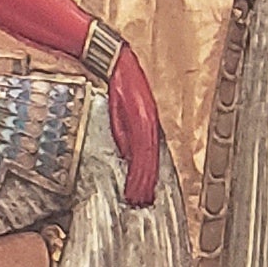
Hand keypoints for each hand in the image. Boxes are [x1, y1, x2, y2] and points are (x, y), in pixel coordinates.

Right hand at [105, 41, 163, 206]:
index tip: (143, 194)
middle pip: (152, 162)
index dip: (146, 177)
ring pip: (149, 159)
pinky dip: (139, 166)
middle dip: (148, 184)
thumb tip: (127, 157)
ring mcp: (147, 122)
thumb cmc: (119, 86)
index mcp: (146, 124)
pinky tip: (135, 178)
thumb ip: (126, 136)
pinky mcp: (141, 118)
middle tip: (143, 203)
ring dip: (144, 181)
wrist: (115, 63)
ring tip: (139, 199)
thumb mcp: (120, 114)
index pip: (150, 157)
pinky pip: (142, 147)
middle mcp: (150, 125)